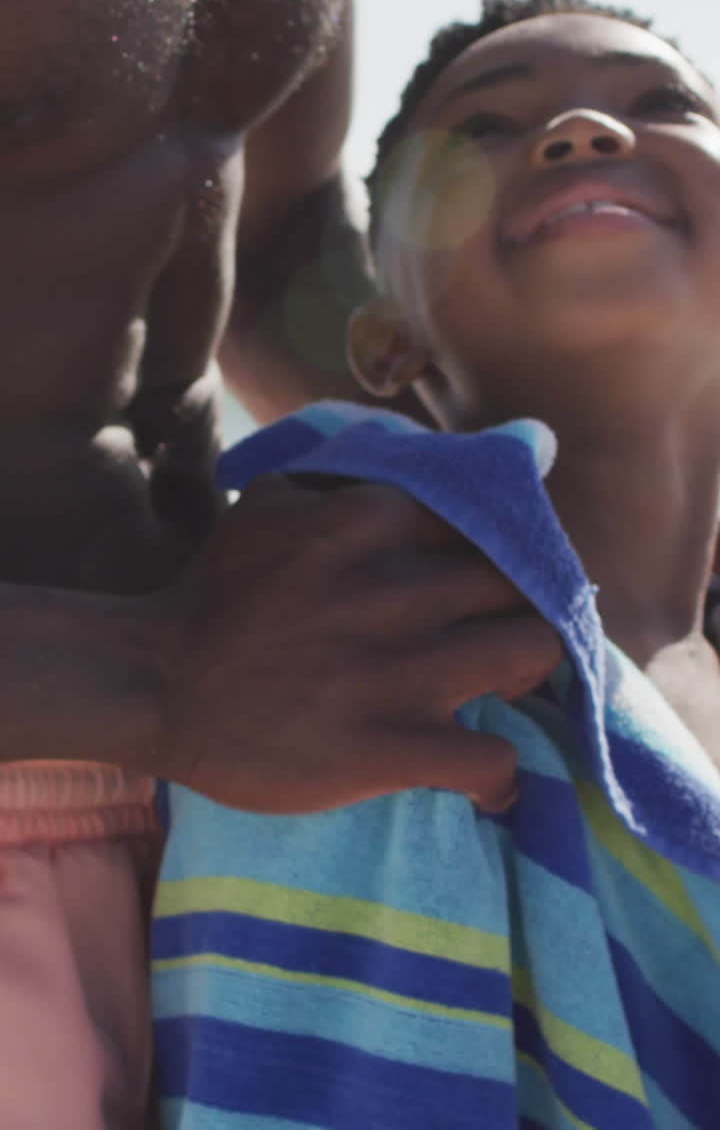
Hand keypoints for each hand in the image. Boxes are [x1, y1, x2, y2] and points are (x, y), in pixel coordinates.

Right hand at [159, 474, 562, 812]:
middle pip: (524, 584)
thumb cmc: (215, 592)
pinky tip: (480, 774)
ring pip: (533, 653)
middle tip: (507, 627)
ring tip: (501, 688)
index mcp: (375, 523)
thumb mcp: (270, 503)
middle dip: (526, 606)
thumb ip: (340, 478)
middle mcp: (400, 588)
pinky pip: (493, 760)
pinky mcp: (391, 747)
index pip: (493, 518)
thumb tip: (400, 457)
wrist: (158, 684)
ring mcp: (401, 671)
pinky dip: (498, 773)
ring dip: (531, 673)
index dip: (508, 548)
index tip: (499, 573)